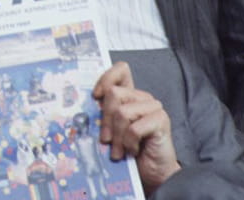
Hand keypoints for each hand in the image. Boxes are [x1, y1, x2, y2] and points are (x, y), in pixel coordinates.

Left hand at [93, 62, 179, 194]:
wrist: (152, 173)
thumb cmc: (129, 151)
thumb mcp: (111, 130)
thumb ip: (103, 115)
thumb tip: (83, 107)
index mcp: (129, 96)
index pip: (121, 70)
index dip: (106, 79)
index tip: (95, 97)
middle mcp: (142, 98)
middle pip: (114, 94)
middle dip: (106, 120)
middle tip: (106, 140)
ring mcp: (153, 108)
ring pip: (122, 113)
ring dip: (117, 137)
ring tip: (119, 151)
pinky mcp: (161, 120)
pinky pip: (134, 128)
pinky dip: (129, 143)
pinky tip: (132, 151)